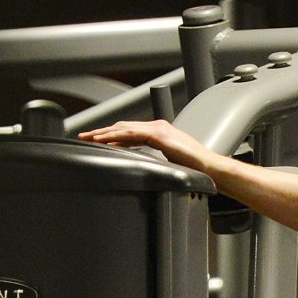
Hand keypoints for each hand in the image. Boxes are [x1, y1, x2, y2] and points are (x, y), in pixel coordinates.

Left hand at [78, 119, 215, 175]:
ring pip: (123, 128)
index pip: (131, 132)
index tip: (99, 141)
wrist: (211, 170)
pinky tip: (103, 140)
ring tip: (88, 137)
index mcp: (161, 133)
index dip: (113, 135)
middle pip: (124, 127)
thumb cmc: (198, 171)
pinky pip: (130, 134)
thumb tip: (149, 171)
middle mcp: (158, 127)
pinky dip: (115, 136)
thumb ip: (159, 162)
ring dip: (104, 133)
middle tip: (86, 136)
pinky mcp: (158, 135)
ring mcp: (158, 129)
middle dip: (103, 131)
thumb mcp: (173, 165)